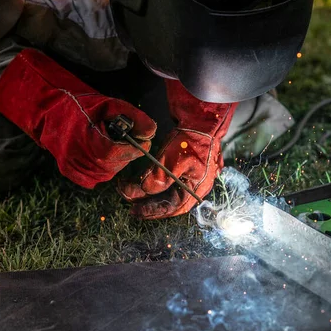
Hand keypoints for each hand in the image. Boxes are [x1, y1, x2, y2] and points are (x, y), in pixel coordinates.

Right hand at [0, 49, 156, 187]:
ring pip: (106, 174)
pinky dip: (102, 171)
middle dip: (126, 154)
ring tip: (113, 146)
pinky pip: (92, 180)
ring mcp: (70, 165)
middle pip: (113, 164)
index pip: (115, 152)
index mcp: (85, 137)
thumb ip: (134, 117)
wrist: (51, 110)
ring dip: (115, 163)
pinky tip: (102, 157)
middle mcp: (76, 154)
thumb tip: (152, 131)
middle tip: (129, 142)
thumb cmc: (83, 106)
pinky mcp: (68, 171)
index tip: (143, 142)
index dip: (133, 149)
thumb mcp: (111, 105)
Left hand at [118, 79, 236, 218]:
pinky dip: (155, 184)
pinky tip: (143, 183)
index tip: (135, 211)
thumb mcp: (171, 162)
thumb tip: (138, 193)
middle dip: (149, 204)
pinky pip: (169, 182)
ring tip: (133, 192)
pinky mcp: (185, 167)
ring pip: (168, 192)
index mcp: (197, 189)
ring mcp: (191, 176)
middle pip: (170, 202)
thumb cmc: (189, 140)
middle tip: (130, 205)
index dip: (152, 211)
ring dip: (150, 194)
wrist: (200, 119)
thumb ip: (156, 180)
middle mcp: (195, 186)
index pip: (172, 207)